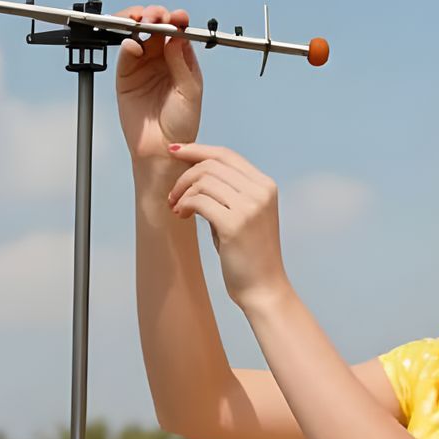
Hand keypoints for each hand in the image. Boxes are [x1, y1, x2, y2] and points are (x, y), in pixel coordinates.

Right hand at [113, 3, 202, 163]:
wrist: (161, 149)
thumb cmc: (181, 126)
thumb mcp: (190, 92)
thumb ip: (182, 63)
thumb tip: (175, 35)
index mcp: (182, 61)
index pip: (178, 31)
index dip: (176, 19)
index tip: (177, 17)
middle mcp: (163, 59)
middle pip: (156, 25)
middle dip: (155, 14)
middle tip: (154, 16)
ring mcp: (144, 64)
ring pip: (138, 32)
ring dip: (137, 20)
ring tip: (139, 20)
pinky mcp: (126, 74)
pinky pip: (126, 51)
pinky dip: (128, 42)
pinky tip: (133, 44)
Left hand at [166, 143, 289, 308]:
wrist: (263, 289)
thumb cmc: (248, 255)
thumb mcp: (244, 215)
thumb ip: (228, 192)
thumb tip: (196, 170)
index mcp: (265, 186)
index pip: (226, 155)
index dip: (197, 149)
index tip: (174, 152)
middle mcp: (260, 192)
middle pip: (211, 164)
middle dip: (184, 175)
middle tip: (172, 195)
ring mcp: (250, 207)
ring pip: (203, 180)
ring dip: (182, 192)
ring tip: (177, 208)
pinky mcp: (235, 224)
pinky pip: (199, 201)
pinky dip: (184, 205)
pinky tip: (181, 215)